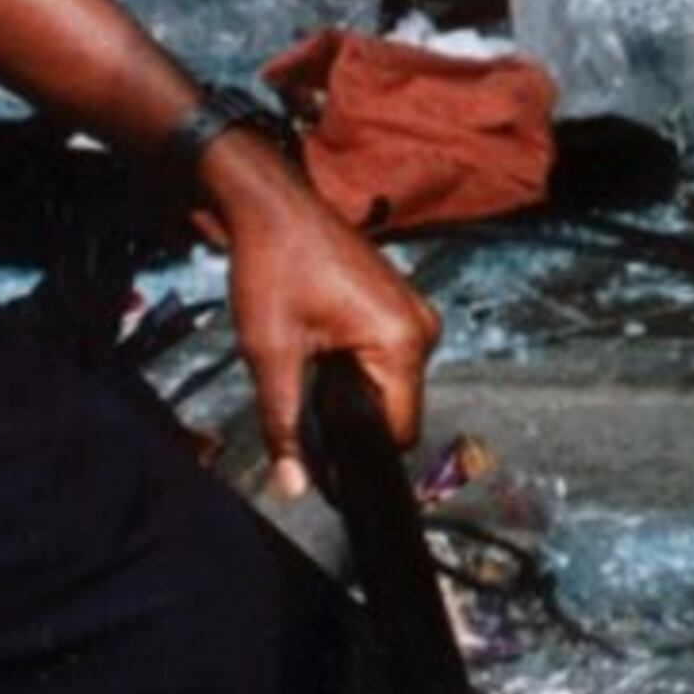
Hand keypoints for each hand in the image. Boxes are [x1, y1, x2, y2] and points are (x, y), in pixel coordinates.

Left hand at [199, 137, 437, 483]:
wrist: (273, 206)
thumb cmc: (272, 266)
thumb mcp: (270, 353)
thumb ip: (285, 426)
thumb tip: (293, 488)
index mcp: (403, 341)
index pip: (401, 431)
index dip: (362, 448)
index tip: (324, 448)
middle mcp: (424, 328)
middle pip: (399, 409)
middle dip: (355, 412)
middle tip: (305, 383)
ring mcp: (417, 313)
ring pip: (394, 385)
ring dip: (356, 386)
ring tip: (312, 356)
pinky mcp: (404, 306)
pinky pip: (392, 358)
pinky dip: (361, 364)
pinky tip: (325, 342)